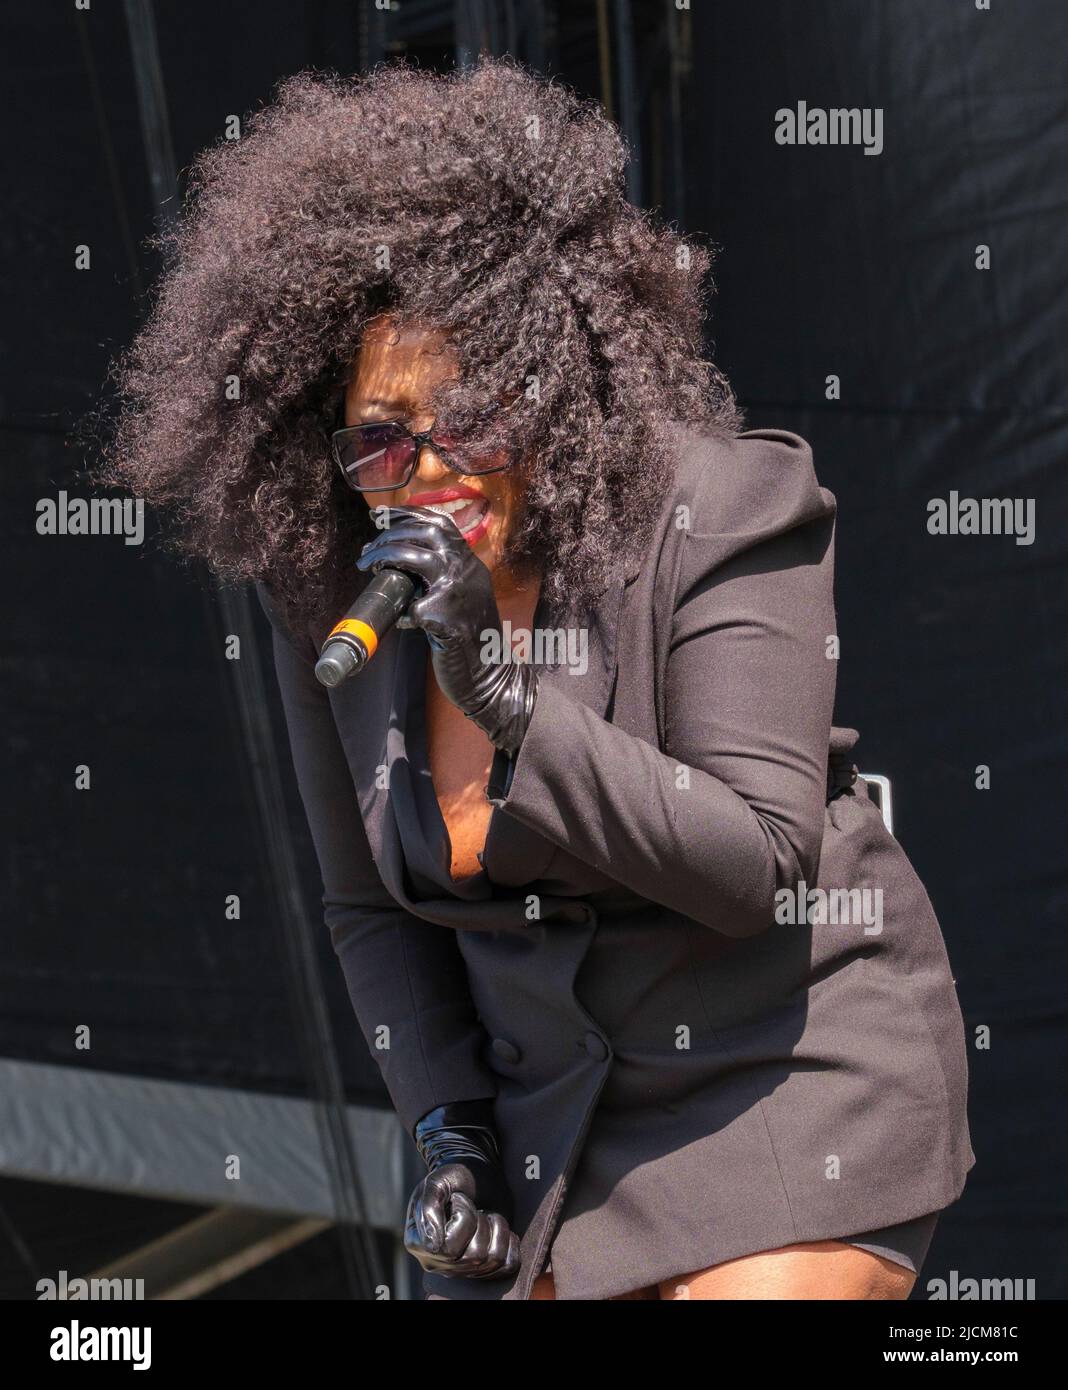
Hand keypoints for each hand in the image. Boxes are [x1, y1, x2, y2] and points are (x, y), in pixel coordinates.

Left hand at [356, 506, 537, 754]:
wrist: (491, 675)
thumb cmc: (470, 638)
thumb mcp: (461, 596)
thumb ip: (441, 576)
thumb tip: (398, 560)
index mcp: (470, 564)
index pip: (440, 523)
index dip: (407, 514)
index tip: (379, 516)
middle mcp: (468, 572)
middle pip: (426, 533)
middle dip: (389, 535)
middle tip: (366, 551)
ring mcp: (459, 594)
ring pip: (416, 558)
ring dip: (385, 557)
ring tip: (368, 567)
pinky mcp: (448, 621)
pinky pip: (413, 609)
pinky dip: (402, 614)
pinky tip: (403, 623)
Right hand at [404, 1101, 520, 1279]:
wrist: (473, 1175)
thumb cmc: (452, 1178)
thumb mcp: (437, 1182)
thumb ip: (429, 1209)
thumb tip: (434, 1247)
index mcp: (419, 1244)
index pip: (448, 1250)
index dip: (463, 1220)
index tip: (458, 1198)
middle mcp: (439, 1263)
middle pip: (474, 1257)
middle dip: (480, 1222)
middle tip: (474, 1206)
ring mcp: (463, 1268)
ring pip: (493, 1260)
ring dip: (497, 1228)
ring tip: (486, 1214)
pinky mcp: (486, 1267)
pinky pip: (508, 1265)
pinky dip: (511, 1243)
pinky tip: (499, 1229)